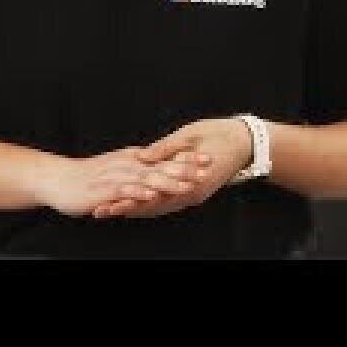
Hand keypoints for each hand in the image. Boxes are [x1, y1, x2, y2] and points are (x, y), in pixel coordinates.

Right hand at [36, 147, 213, 218]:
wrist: (57, 179)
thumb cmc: (88, 177)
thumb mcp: (117, 169)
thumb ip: (137, 170)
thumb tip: (157, 172)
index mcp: (132, 159)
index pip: (164, 156)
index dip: (186, 156)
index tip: (207, 156)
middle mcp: (127, 164)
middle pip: (161, 165)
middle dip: (185, 166)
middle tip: (207, 166)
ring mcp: (116, 176)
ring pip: (147, 177)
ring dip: (168, 180)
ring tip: (188, 183)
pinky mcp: (104, 189)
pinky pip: (124, 191)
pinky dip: (139, 192)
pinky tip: (152, 195)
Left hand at [92, 117, 253, 219]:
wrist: (245, 143)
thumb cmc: (219, 135)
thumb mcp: (190, 136)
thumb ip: (166, 148)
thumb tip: (142, 156)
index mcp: (189, 182)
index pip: (153, 197)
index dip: (129, 201)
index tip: (108, 204)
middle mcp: (189, 195)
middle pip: (152, 207)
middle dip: (125, 209)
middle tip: (100, 211)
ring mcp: (192, 195)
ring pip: (158, 207)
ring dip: (134, 209)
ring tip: (110, 211)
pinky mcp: (192, 192)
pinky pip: (167, 202)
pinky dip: (149, 204)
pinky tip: (135, 205)